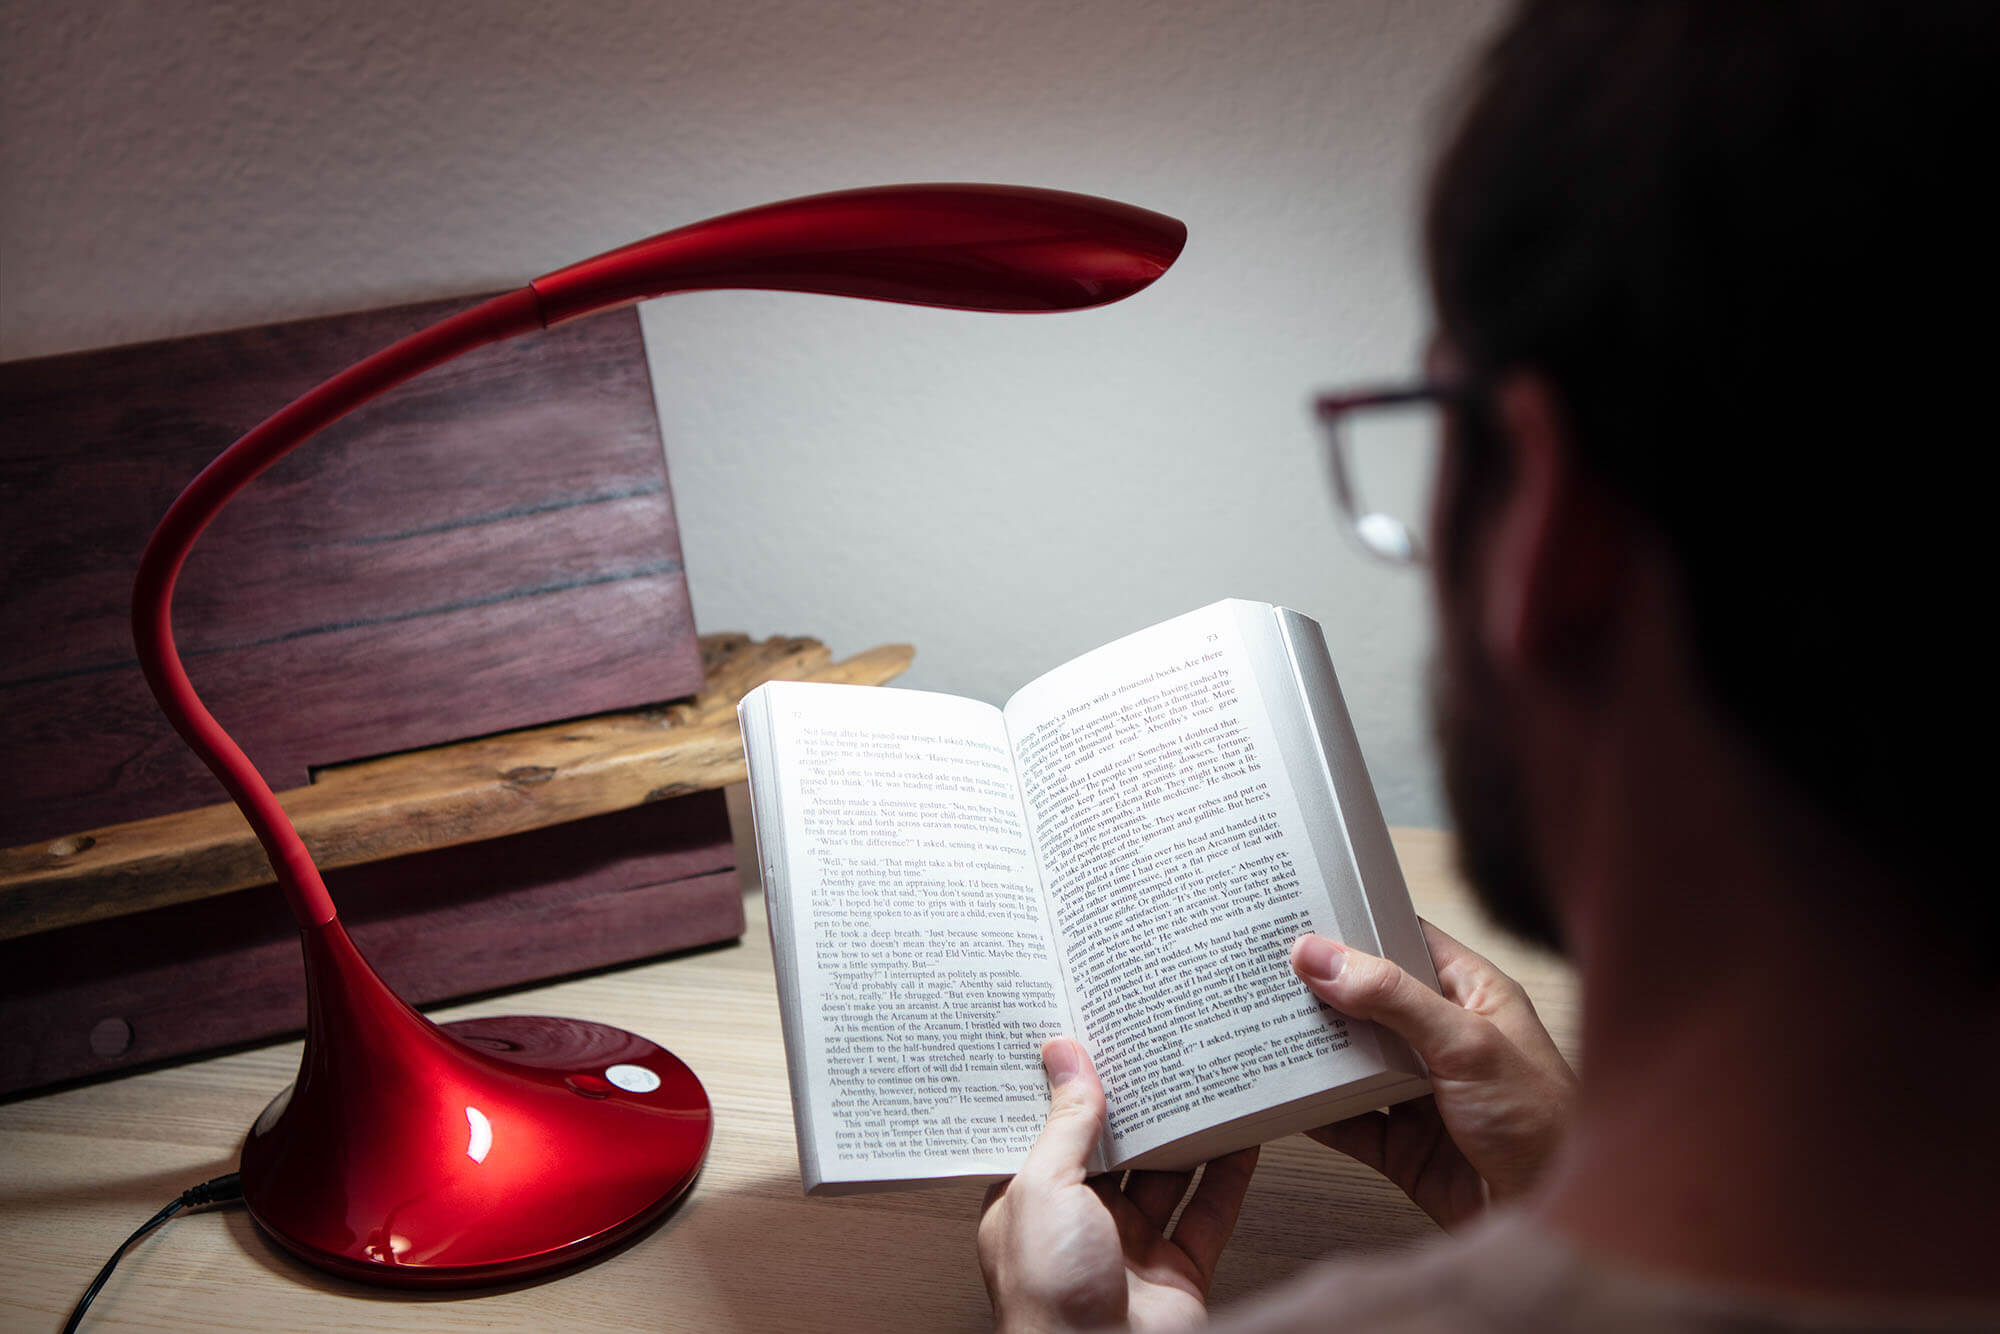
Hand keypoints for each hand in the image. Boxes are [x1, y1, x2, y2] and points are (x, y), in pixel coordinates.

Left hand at [978, 1038, 1259, 1331]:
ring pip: (1165, 1176)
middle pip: (1114, 1149)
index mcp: (1028, 1206)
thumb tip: (1064, 1058)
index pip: (1048, 1131)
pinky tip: (1241, 1138)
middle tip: (1156, 1048)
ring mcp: (1130, 1251)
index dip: (1067, 1086)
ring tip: (1204, 1079)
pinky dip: (1229, 1175)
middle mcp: (1078, 1227)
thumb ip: (1065, 1124)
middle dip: (1136, 1104)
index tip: (1089, 1036)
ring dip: (1186, 1133)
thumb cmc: (1049, 1301)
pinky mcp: (1178, 1274)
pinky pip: (1208, 1213)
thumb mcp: (1044, 1190)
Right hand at [1290, 920, 1574, 1229]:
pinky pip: (1348, 1121)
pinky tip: (1286, 1098)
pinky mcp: (1404, 1145)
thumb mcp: (1466, 1042)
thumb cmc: (1545, 1125)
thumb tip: (1321, 956)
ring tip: (1264, 1028)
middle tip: (1267, 971)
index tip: (1304, 915)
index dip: (1358, 927)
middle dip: (1322, 991)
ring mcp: (1422, 1094)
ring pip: (1353, 1062)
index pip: (1406, 942)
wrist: (1554, 1217)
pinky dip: (1316, 1112)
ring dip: (1315, 1052)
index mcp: (1473, 997)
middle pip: (1369, 1003)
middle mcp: (1445, 1040)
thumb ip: (1391, 997)